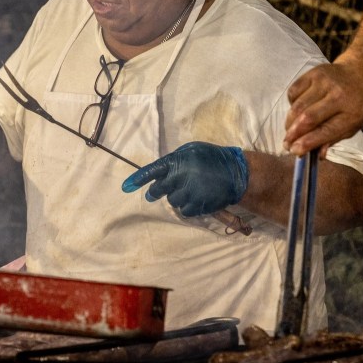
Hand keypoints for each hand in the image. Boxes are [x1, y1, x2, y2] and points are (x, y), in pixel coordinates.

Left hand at [121, 142, 247, 216]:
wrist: (237, 173)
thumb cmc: (213, 158)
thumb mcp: (192, 151)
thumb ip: (175, 161)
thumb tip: (162, 173)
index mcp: (177, 161)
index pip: (153, 171)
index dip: (139, 179)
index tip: (126, 187)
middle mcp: (180, 177)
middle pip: (158, 190)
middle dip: (155, 192)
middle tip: (155, 193)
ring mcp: (189, 193)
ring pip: (172, 201)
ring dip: (176, 198)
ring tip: (188, 191)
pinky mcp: (198, 206)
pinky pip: (184, 211)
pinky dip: (187, 207)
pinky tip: (195, 199)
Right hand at [284, 60, 362, 155]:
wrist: (359, 74)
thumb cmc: (354, 105)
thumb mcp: (352, 126)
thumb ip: (332, 139)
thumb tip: (315, 154)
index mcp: (352, 113)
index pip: (326, 131)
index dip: (307, 143)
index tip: (295, 151)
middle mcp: (339, 96)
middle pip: (308, 118)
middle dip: (293, 134)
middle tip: (286, 144)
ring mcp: (325, 82)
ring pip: (298, 106)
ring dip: (289, 122)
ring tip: (289, 129)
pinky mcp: (314, 73)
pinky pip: (294, 92)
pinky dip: (291, 104)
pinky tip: (297, 109)